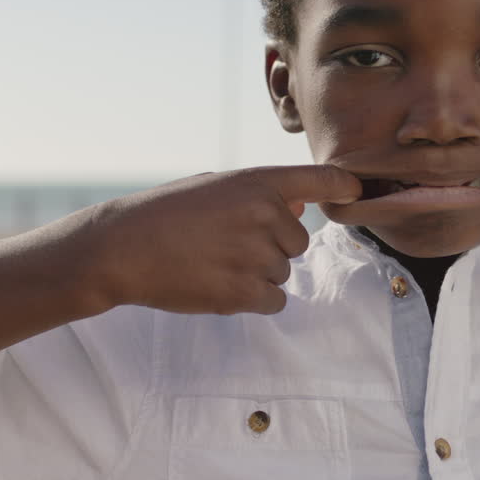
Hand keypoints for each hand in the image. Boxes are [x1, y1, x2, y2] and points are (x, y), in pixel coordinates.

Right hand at [83, 166, 360, 314]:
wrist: (121, 248)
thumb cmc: (166, 214)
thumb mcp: (214, 189)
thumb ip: (261, 197)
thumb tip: (303, 207)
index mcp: (257, 183)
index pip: (320, 180)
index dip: (344, 185)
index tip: (358, 190)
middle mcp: (263, 214)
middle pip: (298, 242)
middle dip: (272, 247)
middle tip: (227, 244)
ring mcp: (255, 254)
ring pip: (283, 272)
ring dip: (258, 273)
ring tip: (214, 262)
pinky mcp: (243, 292)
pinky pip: (275, 300)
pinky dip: (255, 299)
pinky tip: (221, 286)